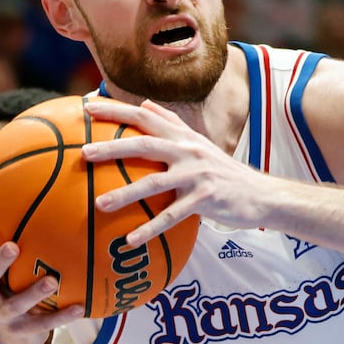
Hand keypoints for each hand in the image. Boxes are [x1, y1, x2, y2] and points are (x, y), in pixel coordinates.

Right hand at [0, 204, 67, 343]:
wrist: (11, 334)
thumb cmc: (5, 287)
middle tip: (13, 246)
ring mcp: (3, 316)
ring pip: (16, 304)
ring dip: (33, 293)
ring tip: (52, 280)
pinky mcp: (23, 332)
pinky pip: (44, 324)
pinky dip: (62, 317)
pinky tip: (80, 307)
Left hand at [81, 99, 265, 244]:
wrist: (260, 194)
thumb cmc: (223, 171)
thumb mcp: (199, 143)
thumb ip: (172, 123)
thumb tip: (144, 103)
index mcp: (184, 137)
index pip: (146, 116)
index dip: (116, 111)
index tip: (87, 109)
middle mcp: (189, 151)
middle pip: (145, 144)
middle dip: (112, 147)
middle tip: (84, 153)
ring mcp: (197, 175)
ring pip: (154, 182)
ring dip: (125, 193)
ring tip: (99, 204)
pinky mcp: (205, 200)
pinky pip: (171, 216)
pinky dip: (150, 228)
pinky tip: (130, 240)